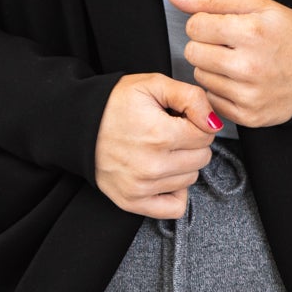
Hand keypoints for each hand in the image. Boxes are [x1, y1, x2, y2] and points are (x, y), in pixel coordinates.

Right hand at [94, 73, 218, 218]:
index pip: (206, 134)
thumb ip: (191, 97)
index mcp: (160, 134)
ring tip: (160, 150)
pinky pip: (175, 207)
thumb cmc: (112, 105)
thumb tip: (213, 121)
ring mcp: (142, 186)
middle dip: (191, 143)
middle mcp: (152, 165)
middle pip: (202, 158)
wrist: (77, 125)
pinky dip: (175, 192)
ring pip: (191, 179)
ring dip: (182, 165)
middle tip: (168, 133)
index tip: (179, 118)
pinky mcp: (133, 201)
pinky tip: (163, 175)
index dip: (196, 121)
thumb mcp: (153, 84)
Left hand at [169, 0, 291, 128]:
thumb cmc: (288, 34)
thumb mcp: (257, 5)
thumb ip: (212, 0)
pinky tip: (240, 82)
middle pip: (192, 53)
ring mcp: (248, 95)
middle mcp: (248, 66)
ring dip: (212, 69)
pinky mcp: (247, 116)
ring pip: (199, 78)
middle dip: (205, 46)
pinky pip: (211, 100)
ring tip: (237, 63)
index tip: (220, 27)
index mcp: (251, 32)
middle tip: (228, 45)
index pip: (194, 26)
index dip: (204, 24)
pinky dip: (221, 90)